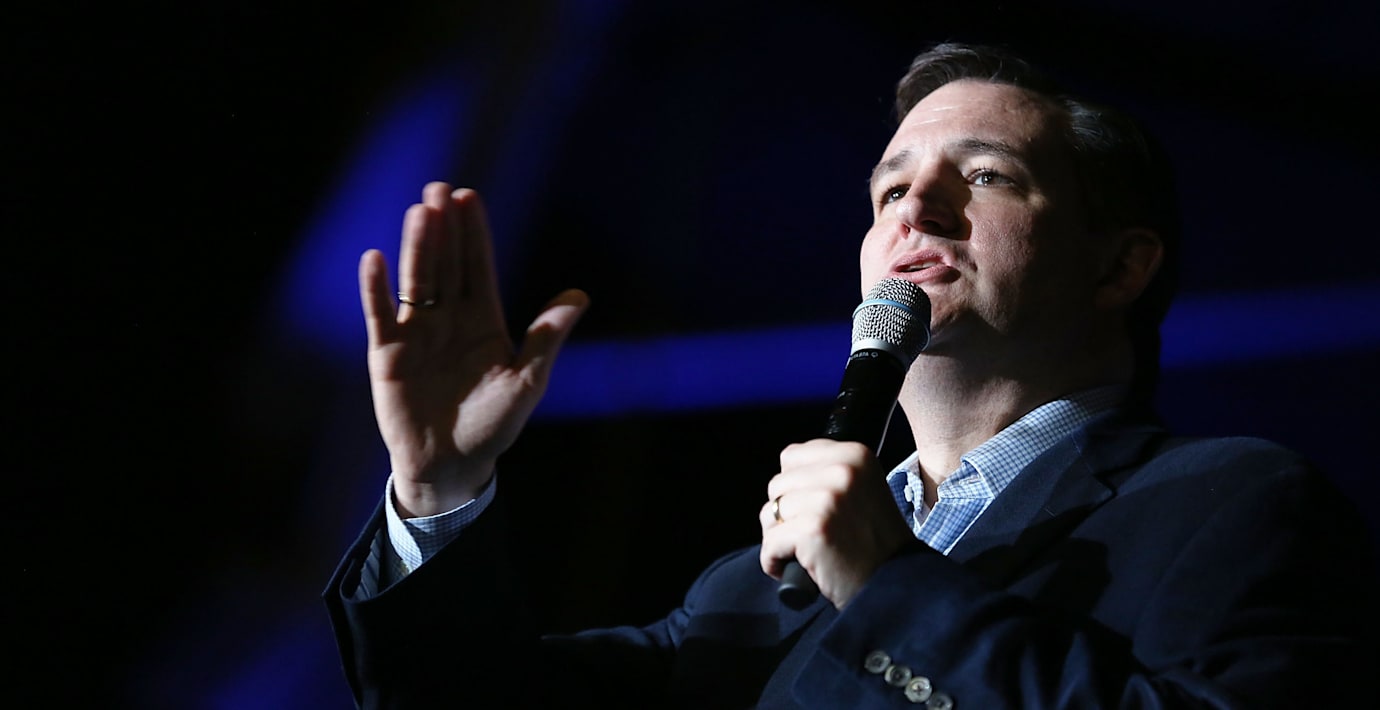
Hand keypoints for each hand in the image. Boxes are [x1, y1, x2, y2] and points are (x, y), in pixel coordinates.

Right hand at [359, 183, 587, 516]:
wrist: (452, 466)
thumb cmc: (493, 425)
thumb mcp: (526, 381)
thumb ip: (546, 337)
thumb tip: (579, 295)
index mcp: (482, 320)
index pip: (477, 267)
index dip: (474, 234)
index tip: (471, 197)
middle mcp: (447, 318)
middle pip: (445, 264)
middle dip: (444, 228)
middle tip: (441, 189)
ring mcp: (416, 333)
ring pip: (415, 280)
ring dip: (417, 247)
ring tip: (420, 212)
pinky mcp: (387, 354)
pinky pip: (380, 315)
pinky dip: (375, 289)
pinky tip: (374, 258)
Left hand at [759, 440, 911, 608]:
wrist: (896, 583)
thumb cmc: (875, 542)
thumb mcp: (862, 488)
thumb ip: (828, 473)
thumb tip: (785, 474)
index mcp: (855, 454)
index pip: (791, 456)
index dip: (794, 487)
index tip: (810, 508)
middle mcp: (842, 470)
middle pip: (777, 485)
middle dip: (784, 513)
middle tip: (810, 535)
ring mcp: (827, 499)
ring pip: (769, 513)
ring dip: (779, 538)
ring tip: (805, 552)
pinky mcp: (813, 530)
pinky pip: (770, 543)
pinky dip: (774, 562)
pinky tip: (797, 568)